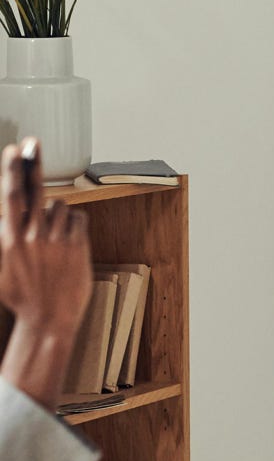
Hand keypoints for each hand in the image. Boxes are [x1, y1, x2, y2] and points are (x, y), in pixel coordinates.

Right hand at [0, 139, 93, 409]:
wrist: (49, 320)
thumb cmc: (24, 296)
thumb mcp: (4, 267)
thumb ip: (6, 240)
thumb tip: (6, 221)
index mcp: (10, 240)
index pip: (10, 197)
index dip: (11, 170)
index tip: (14, 149)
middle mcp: (32, 236)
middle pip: (31, 190)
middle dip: (30, 164)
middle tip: (32, 141)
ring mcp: (56, 240)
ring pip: (59, 206)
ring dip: (57, 216)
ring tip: (53, 242)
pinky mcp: (77, 245)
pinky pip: (78, 219)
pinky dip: (75, 225)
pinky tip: (69, 244)